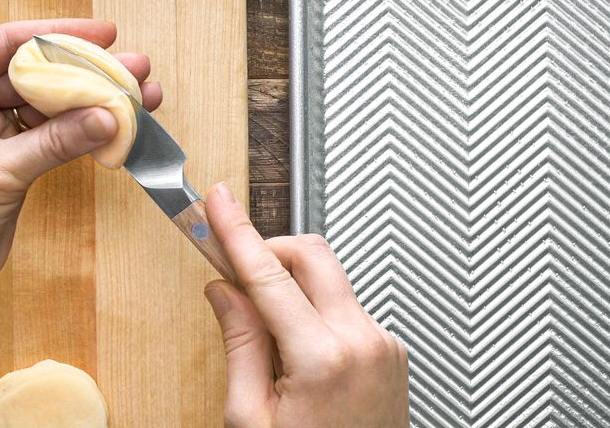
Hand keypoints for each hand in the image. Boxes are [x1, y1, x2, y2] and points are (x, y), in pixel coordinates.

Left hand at [0, 19, 161, 309]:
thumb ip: (55, 140)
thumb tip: (109, 114)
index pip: (6, 43)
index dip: (57, 35)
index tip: (104, 32)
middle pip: (35, 71)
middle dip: (86, 70)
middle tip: (133, 66)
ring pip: (50, 103)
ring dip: (92, 100)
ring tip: (141, 95)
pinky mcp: (11, 160)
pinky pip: (54, 134)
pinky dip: (84, 131)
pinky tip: (119, 127)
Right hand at [203, 183, 408, 427]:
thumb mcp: (249, 417)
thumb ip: (239, 343)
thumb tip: (225, 290)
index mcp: (323, 359)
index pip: (269, 276)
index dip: (236, 232)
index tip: (218, 203)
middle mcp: (362, 342)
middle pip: (311, 255)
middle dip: (268, 249)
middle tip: (234, 267)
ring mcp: (383, 345)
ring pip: (328, 279)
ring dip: (291, 287)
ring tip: (268, 339)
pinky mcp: (391, 350)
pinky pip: (344, 308)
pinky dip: (313, 312)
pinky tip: (297, 354)